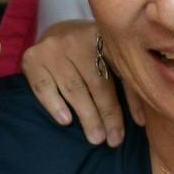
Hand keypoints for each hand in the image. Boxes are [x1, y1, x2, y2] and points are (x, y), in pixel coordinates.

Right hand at [22, 19, 134, 147]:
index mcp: (103, 35)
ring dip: (87, 116)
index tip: (139, 124)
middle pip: (97, 82)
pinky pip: (44, 88)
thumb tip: (141, 119)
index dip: (132, 99)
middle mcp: (77, 38)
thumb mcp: (109, 56)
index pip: (120, 70)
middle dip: (108, 114)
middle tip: (114, 140)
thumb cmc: (90, 53)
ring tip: (96, 138)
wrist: (56, 33)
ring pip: (74, 88)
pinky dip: (56, 106)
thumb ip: (124, 77)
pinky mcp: (32, 58)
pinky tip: (66, 121)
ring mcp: (53, 48)